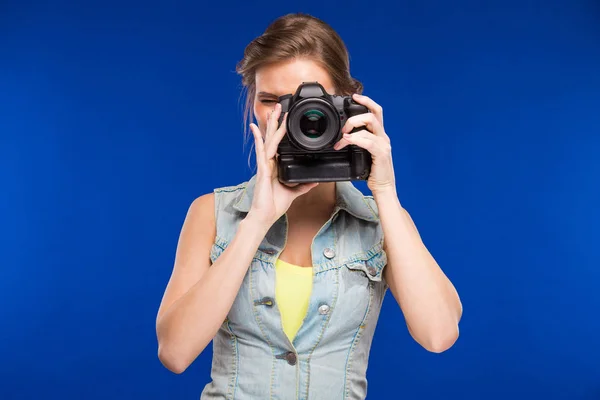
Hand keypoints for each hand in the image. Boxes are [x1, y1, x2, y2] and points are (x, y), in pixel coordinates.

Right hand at [247, 103, 318, 226]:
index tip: (285, 119)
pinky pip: (261, 151)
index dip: (282, 131)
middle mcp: (269, 163)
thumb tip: (315, 181)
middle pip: (273, 138)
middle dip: (276, 122)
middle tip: (279, 106)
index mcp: (275, 166)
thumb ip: (303, 186)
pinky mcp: (262, 169)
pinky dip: (258, 139)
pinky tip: (255, 128)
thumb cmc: (275, 205)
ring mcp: (264, 165)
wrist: (265, 215)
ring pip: (269, 140)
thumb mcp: (293, 193)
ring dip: (271, 125)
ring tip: (274, 111)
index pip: (279, 145)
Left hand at [333, 94, 395, 194]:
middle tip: (344, 127)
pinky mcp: (381, 153)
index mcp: (379, 135)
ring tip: (342, 138)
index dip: (366, 101)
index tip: (354, 97)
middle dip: (356, 115)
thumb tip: (343, 137)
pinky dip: (355, 139)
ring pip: (370, 125)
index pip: (376, 111)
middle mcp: (383, 137)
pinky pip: (368, 141)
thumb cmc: (372, 172)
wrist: (383, 187)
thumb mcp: (364, 153)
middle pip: (373, 114)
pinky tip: (346, 141)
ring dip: (352, 128)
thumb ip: (358, 143)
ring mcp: (383, 144)